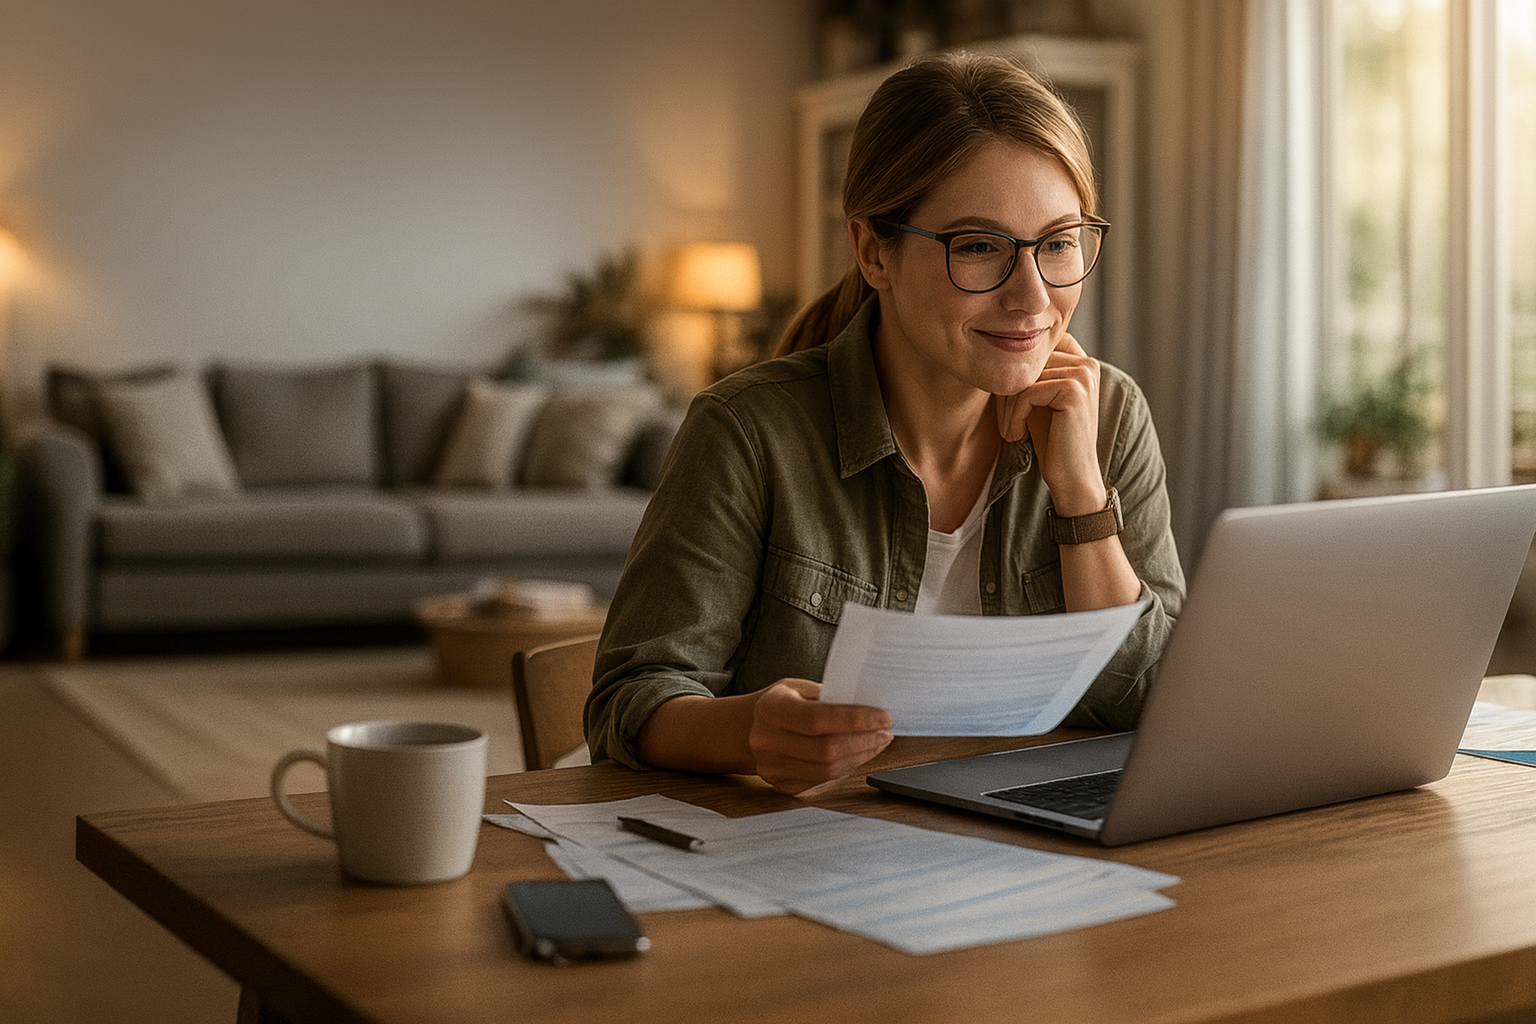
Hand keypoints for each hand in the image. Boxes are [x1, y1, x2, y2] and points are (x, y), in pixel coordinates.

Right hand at [747, 679, 892, 794]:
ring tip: (878, 742)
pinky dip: (847, 767)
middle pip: (825, 749)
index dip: (855, 720)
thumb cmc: (779, 704)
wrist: (746, 729)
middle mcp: (766, 740)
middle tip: (885, 730)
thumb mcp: (797, 688)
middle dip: (863, 740)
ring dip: (860, 756)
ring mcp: (771, 767)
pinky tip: (860, 753)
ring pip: (827, 770)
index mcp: (770, 709)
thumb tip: (870, 706)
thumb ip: (828, 696)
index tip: (883, 716)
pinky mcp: (781, 785)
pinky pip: (823, 780)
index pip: (817, 719)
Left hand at [994, 333, 1104, 514]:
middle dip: (1007, 392)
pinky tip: (1018, 435)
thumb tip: (995, 350)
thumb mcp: (1038, 400)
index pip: (1034, 350)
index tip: (1007, 404)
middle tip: (1006, 422)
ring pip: (1023, 377)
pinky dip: (1015, 416)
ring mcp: (1083, 375)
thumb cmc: (1051, 439)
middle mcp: (1087, 363)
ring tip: (1012, 430)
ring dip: (1008, 407)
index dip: (1013, 374)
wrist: (1072, 476)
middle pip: (1026, 363)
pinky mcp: (1073, 390)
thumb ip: (1029, 374)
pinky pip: (1026, 393)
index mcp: (1082, 361)